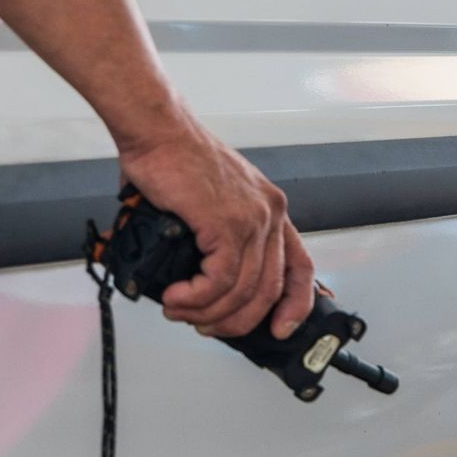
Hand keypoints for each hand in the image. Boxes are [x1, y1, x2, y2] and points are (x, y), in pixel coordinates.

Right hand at [116, 117, 313, 339]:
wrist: (155, 129)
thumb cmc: (174, 158)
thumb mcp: (211, 202)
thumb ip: (215, 239)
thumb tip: (196, 278)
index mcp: (271, 210)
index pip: (301, 267)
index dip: (296, 304)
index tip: (281, 328)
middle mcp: (270, 215)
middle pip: (269, 289)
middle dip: (238, 320)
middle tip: (208, 326)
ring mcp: (252, 220)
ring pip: (242, 291)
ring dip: (208, 312)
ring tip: (180, 311)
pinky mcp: (227, 224)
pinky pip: (219, 280)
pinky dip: (197, 297)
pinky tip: (178, 298)